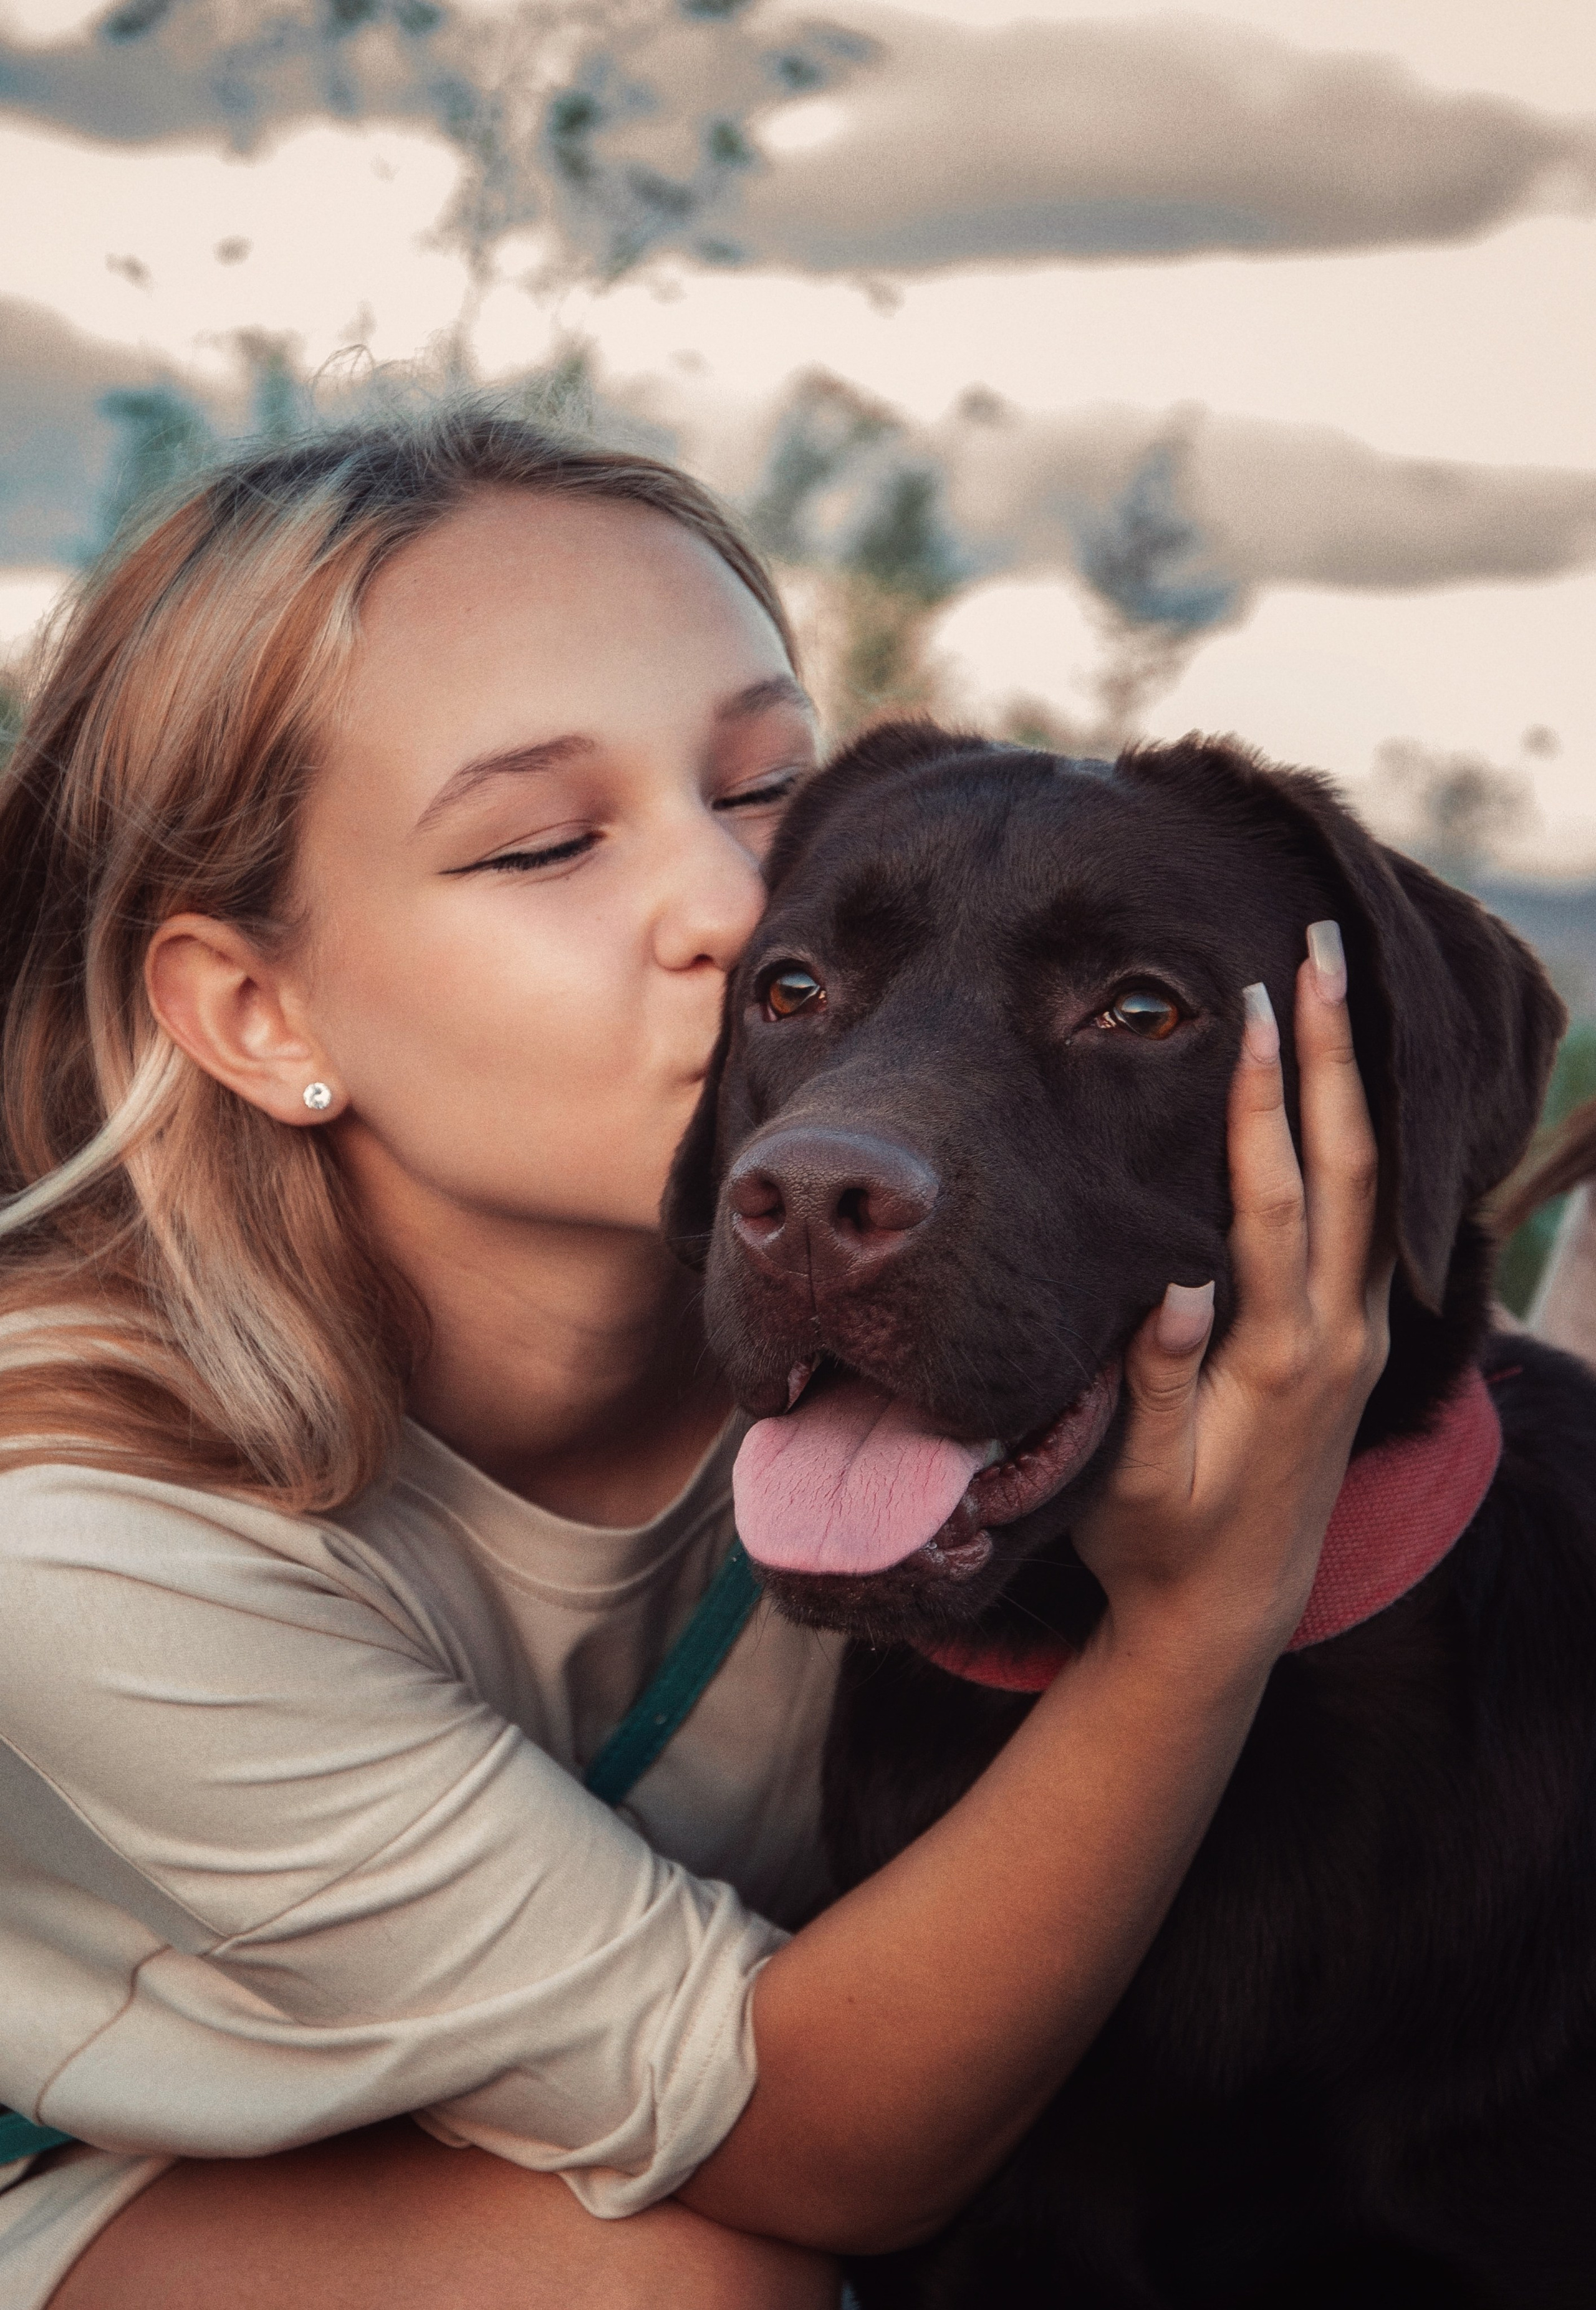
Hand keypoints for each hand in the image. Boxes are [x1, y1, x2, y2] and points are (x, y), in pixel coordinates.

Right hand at [1071, 923, 1391, 1667]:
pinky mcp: (1353, 1340)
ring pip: (1373, 1185)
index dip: (1266, 1108)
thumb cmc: (1161, 1544)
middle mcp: (1336, 1336)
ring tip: (1339, 990)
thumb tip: (1175, 1286)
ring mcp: (1356, 1336)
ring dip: (1356, 1082)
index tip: (1256, 1012)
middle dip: (1335, 1055)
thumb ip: (1158, 1391)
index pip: (1279, 1206)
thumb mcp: (1140, 1485)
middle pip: (1351, 1170)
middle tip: (1322, 951)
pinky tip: (1347, 1086)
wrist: (1229, 1612)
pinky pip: (1372, 1218)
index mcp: (1281, 1361)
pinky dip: (1364, 1137)